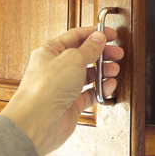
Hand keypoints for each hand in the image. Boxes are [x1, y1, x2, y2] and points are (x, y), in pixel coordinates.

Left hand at [0, 26, 123, 155]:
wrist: (37, 122)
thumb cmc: (45, 88)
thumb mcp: (73, 59)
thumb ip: (89, 48)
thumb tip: (98, 38)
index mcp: (50, 51)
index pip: (75, 36)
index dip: (94, 33)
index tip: (111, 34)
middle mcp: (55, 69)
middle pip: (83, 55)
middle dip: (102, 53)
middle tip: (117, 53)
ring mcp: (63, 88)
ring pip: (87, 75)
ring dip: (103, 71)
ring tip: (114, 70)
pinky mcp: (70, 105)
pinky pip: (89, 94)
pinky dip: (101, 89)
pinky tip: (109, 86)